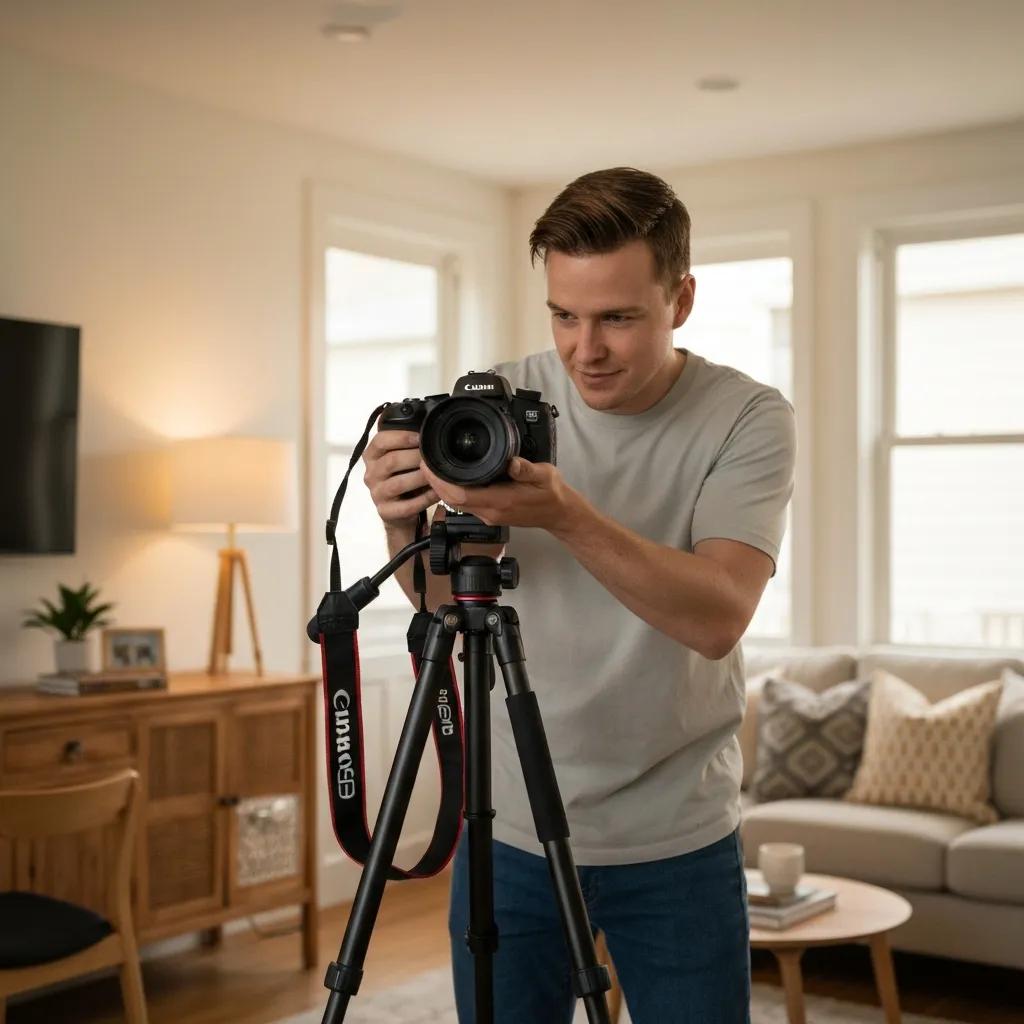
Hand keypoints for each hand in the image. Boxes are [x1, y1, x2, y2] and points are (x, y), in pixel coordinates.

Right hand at [362, 428, 437, 530]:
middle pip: (391, 461)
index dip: (401, 436)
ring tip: (436, 475)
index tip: (420, 436)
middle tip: (433, 456)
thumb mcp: (399, 457)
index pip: (380, 441)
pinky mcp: (386, 511)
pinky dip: (424, 499)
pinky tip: (436, 493)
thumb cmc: (401, 478)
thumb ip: (405, 442)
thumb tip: (426, 424)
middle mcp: (371, 473)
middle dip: (416, 457)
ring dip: (421, 478)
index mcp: (372, 455)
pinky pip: (406, 505)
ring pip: (399, 483)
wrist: (398, 511)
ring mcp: (377, 494)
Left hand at [421, 457, 581, 531]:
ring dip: (441, 487)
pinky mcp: (490, 514)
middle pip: (451, 500)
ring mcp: (489, 515)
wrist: (558, 514)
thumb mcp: (544, 475)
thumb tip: (512, 462)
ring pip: (455, 504)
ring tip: (433, 467)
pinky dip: (452, 492)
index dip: (440, 481)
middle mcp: (490, 512)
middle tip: (425, 461)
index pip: (460, 495)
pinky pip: (464, 504)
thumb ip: (527, 469)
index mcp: (500, 501)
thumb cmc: (551, 495)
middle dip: (434, 482)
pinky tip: (451, 478)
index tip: (430, 465)